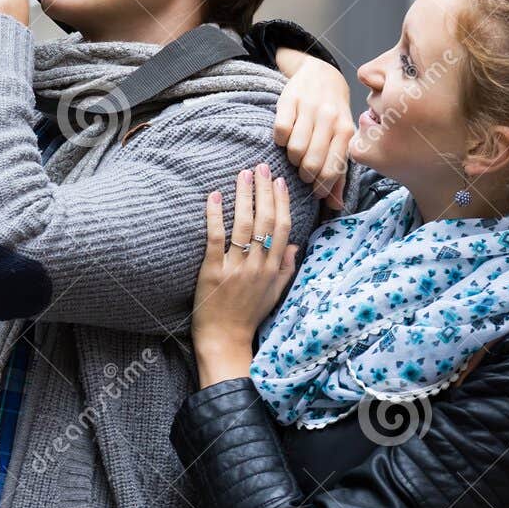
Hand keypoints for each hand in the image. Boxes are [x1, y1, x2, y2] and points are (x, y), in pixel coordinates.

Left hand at [191, 164, 297, 385]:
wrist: (226, 340)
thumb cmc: (249, 316)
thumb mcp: (275, 292)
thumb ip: (286, 267)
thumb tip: (295, 243)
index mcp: (273, 269)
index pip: (281, 228)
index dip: (281, 202)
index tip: (279, 181)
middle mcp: (257, 266)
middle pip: (264, 221)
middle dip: (263, 191)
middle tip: (260, 167)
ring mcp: (236, 268)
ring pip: (243, 225)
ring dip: (243, 196)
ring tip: (242, 174)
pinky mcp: (213, 272)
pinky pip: (216, 238)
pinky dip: (215, 215)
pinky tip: (214, 196)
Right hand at [273, 53, 352, 206]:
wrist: (322, 75)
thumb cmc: (333, 114)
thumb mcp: (341, 139)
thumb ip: (339, 173)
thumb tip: (335, 206)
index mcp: (345, 131)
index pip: (333, 170)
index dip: (321, 187)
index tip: (314, 191)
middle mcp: (329, 119)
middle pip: (312, 163)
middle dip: (305, 174)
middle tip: (303, 172)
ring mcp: (309, 109)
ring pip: (295, 149)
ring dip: (292, 158)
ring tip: (295, 154)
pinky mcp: (289, 101)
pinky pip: (280, 131)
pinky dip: (279, 140)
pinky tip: (285, 138)